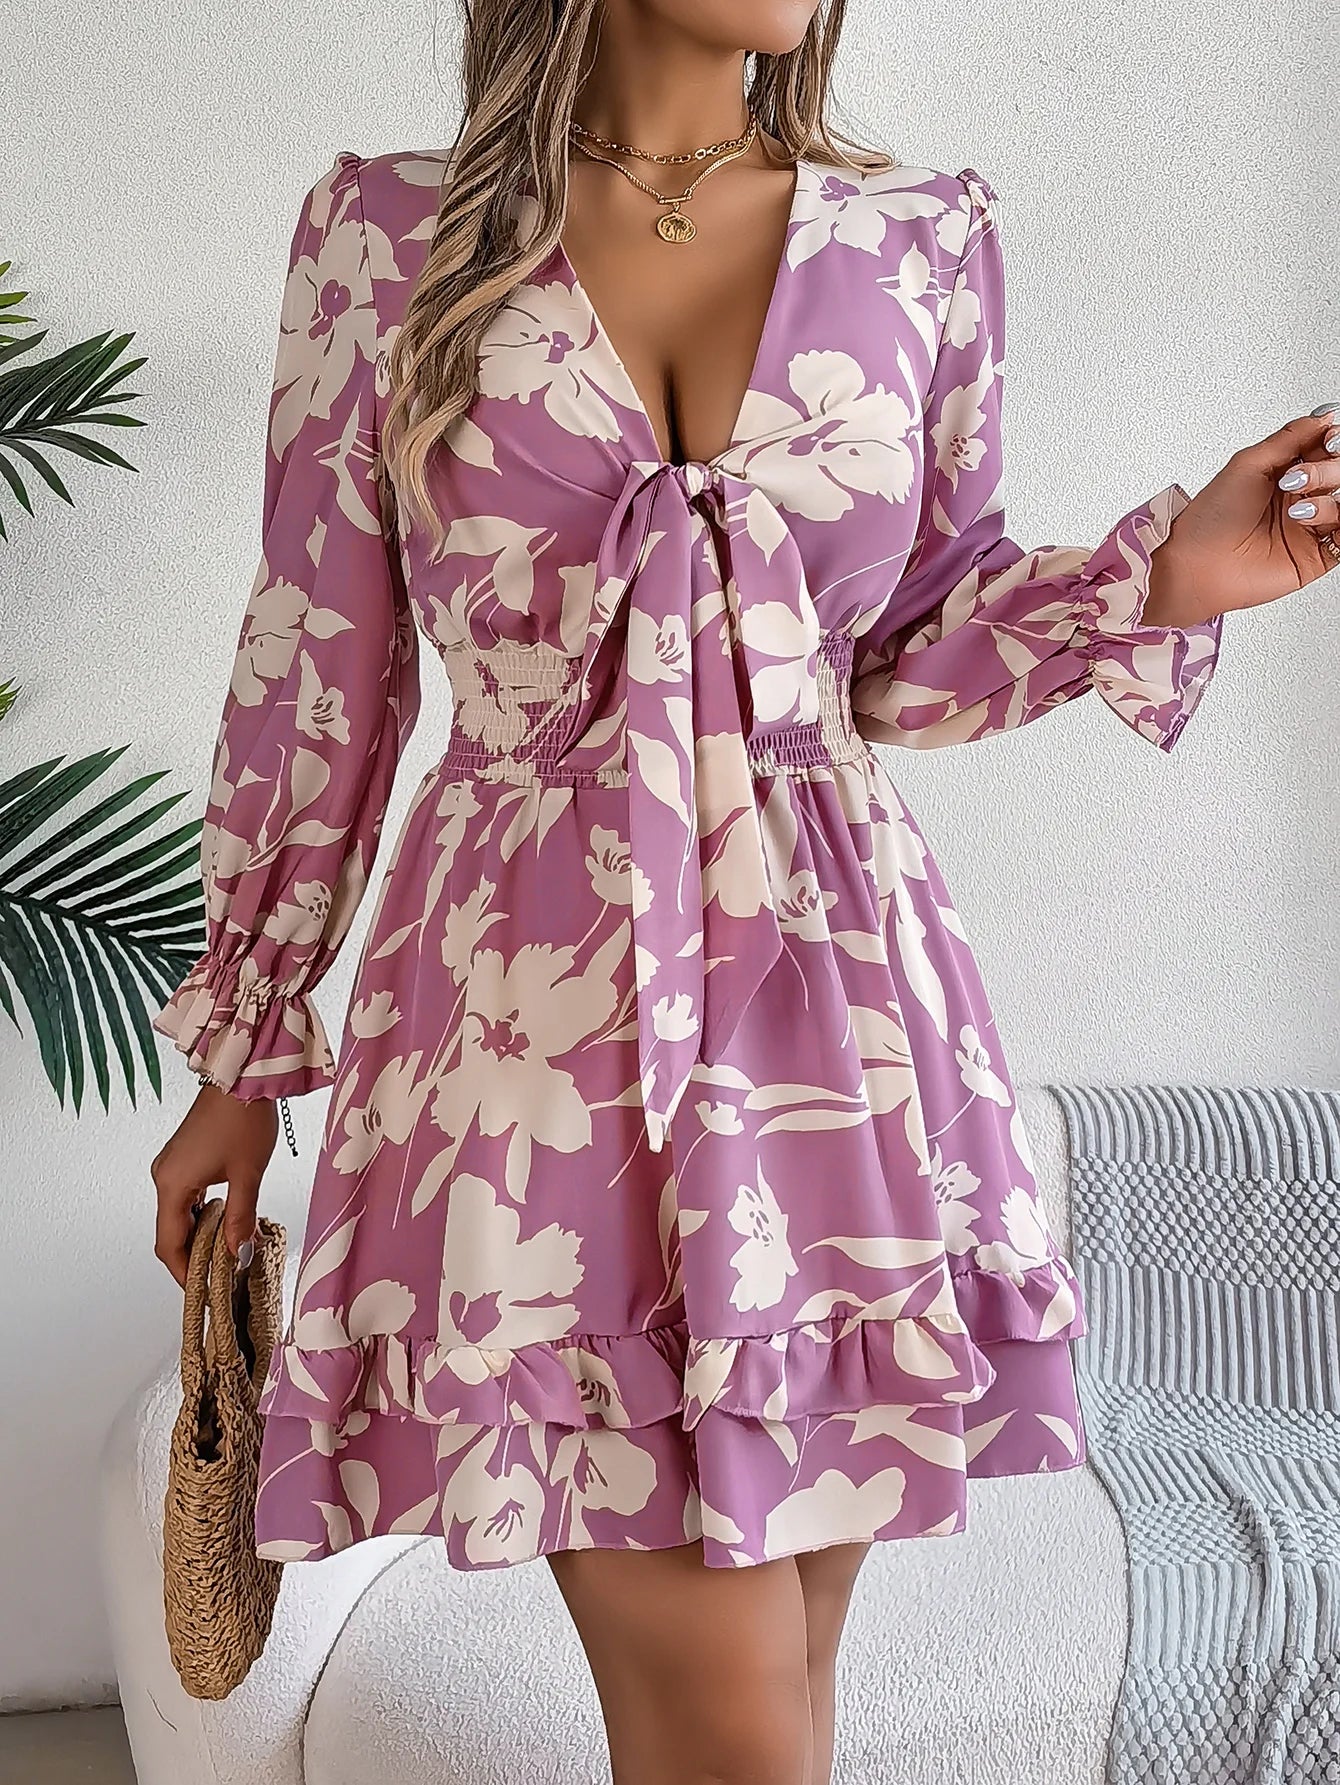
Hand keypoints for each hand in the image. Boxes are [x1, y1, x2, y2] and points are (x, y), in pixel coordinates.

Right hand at [150, 1083, 278, 1287]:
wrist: (240, 1077)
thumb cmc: (244, 1121)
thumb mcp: (248, 1175)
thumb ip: (241, 1218)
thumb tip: (237, 1254)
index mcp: (172, 1186)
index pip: (168, 1244)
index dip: (184, 1273)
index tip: (204, 1292)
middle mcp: (163, 1177)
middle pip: (169, 1232)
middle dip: (192, 1258)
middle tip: (219, 1278)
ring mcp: (170, 1166)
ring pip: (177, 1215)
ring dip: (198, 1236)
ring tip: (225, 1254)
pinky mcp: (182, 1158)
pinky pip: (184, 1198)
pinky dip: (200, 1216)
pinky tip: (223, 1223)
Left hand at [1142, 404, 1339, 626]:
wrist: (1197, 566)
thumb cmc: (1210, 519)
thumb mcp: (1248, 463)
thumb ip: (1289, 438)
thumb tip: (1324, 417)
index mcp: (1285, 472)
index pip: (1327, 448)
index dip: (1334, 441)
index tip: (1329, 440)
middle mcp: (1300, 497)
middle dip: (1327, 470)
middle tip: (1298, 480)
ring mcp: (1310, 525)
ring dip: (1330, 499)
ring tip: (1298, 511)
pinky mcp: (1317, 555)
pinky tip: (1320, 521)